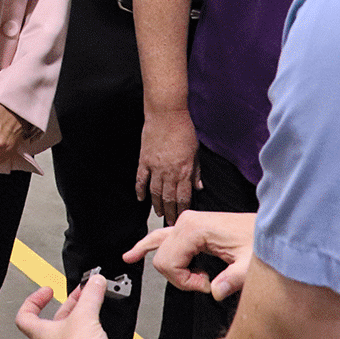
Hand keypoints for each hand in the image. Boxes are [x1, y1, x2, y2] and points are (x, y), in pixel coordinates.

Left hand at [15, 272, 116, 338]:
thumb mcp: (84, 315)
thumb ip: (90, 295)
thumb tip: (95, 281)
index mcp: (42, 335)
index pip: (25, 316)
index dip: (33, 301)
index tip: (46, 291)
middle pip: (56, 321)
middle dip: (70, 305)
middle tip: (81, 294)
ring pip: (72, 331)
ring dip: (82, 316)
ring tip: (93, 305)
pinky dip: (92, 331)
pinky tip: (102, 325)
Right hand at [124, 210, 256, 301]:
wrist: (266, 226)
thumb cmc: (258, 239)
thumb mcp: (250, 262)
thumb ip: (234, 278)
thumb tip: (216, 291)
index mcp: (193, 228)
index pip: (167, 263)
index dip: (184, 282)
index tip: (208, 285)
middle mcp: (184, 222)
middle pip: (162, 259)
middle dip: (180, 278)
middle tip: (207, 283)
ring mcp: (185, 223)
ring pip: (159, 251)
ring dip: (175, 270)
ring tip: (193, 279)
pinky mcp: (189, 227)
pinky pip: (161, 238)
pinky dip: (147, 247)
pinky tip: (133, 255)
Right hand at [133, 109, 201, 223]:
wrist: (166, 114)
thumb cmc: (183, 130)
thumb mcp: (196, 151)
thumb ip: (196, 171)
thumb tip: (199, 187)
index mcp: (184, 170)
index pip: (184, 197)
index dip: (183, 209)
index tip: (182, 218)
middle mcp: (169, 172)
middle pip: (169, 198)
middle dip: (171, 212)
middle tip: (170, 223)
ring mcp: (155, 167)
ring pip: (155, 192)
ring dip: (157, 205)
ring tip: (159, 213)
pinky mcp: (144, 160)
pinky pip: (141, 180)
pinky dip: (140, 190)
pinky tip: (141, 198)